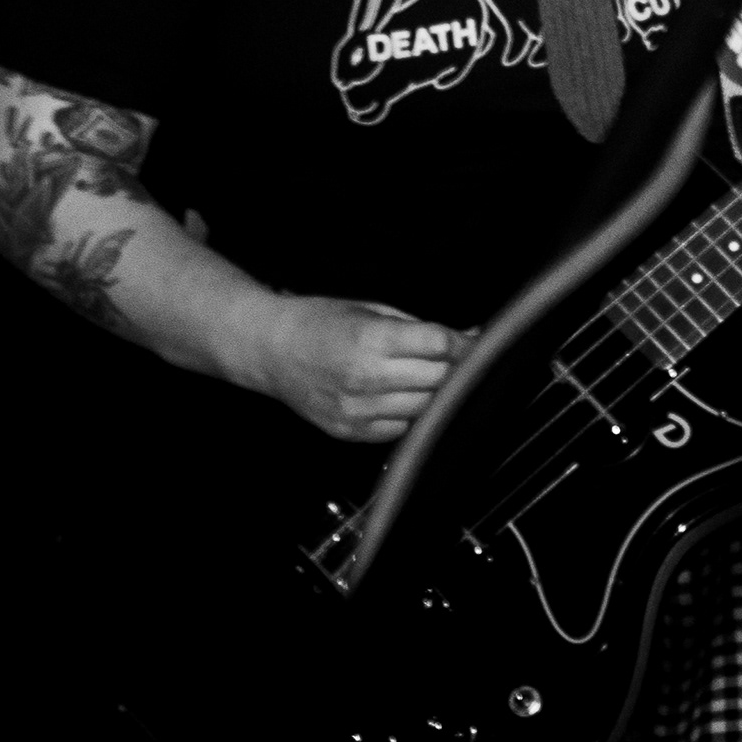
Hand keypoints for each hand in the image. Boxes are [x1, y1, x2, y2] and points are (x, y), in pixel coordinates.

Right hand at [242, 294, 462, 442]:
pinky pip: (401, 428)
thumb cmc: (319, 322)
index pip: (438, 346)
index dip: (463, 345)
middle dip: (453, 369)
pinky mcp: (350, 431)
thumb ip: (419, 328)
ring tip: (427, 379)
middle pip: (438, 378)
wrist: (267, 349)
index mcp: (370, 339)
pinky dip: (410, 415)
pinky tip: (401, 398)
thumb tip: (469, 337)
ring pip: (425, 408)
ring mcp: (357, 409)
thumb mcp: (370, 311)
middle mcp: (365, 376)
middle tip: (456, 362)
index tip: (475, 345)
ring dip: (435, 394)